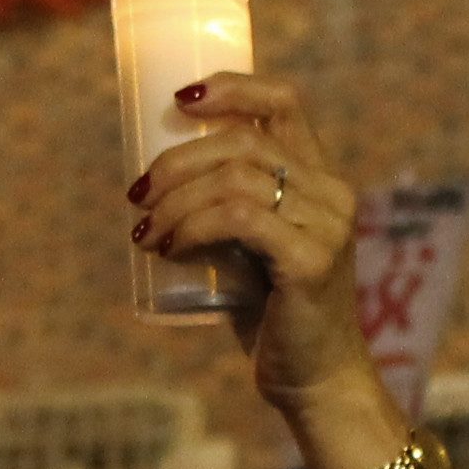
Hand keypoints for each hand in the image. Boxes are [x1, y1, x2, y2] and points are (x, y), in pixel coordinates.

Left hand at [129, 74, 390, 426]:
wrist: (314, 381)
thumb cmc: (274, 316)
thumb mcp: (250, 250)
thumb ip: (226, 214)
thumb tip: (153, 186)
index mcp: (320, 179)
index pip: (284, 102)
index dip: (231, 87)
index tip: (179, 101)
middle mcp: (331, 192)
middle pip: (244, 141)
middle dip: (177, 160)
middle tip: (137, 195)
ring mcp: (327, 225)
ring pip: (235, 180)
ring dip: (176, 202)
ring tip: (146, 233)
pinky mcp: (310, 261)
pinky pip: (239, 219)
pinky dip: (193, 226)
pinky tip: (168, 248)